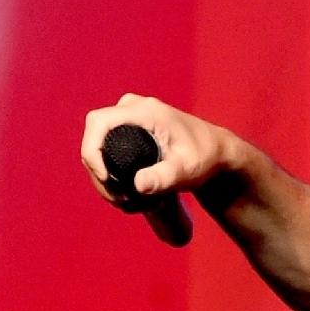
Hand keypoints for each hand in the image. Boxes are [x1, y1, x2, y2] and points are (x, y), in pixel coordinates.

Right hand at [80, 93, 238, 211]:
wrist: (217, 152)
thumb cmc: (206, 158)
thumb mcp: (187, 170)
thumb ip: (165, 178)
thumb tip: (139, 186)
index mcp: (144, 111)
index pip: (98, 123)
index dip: (92, 151)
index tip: (105, 178)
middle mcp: (132, 108)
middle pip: (95, 137)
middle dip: (99, 171)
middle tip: (119, 200)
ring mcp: (129, 116)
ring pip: (99, 145)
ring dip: (103, 175)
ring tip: (125, 203)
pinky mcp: (129, 128)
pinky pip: (106, 147)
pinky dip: (110, 170)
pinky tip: (122, 193)